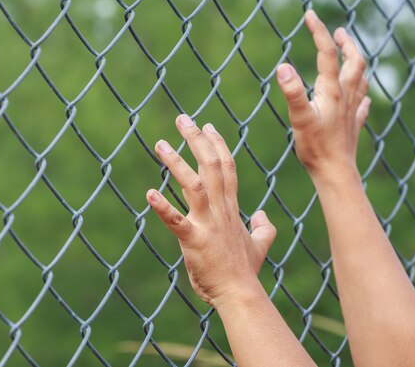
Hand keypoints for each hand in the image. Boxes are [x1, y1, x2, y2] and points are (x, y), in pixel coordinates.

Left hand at [146, 115, 276, 307]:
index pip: (227, 168)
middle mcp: (220, 210)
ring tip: (161, 144)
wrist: (240, 294)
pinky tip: (149, 193)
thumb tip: (263, 215)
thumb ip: (264, 227)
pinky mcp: (194, 240)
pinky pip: (176, 221)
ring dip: (176, 163)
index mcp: (231, 208)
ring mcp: (207, 224)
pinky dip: (163, 208)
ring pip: (194, 185)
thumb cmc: (245, 271)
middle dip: (196, 140)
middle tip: (182, 119)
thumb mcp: (261, 244)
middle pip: (211, 166)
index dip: (217, 144)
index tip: (207, 125)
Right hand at [276, 10, 370, 178]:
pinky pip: (362, 103)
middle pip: (353, 61)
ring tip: (350, 54)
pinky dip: (361, 92)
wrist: (335, 171)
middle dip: (346, 44)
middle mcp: (345, 96)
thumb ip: (292, 91)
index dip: (318, 32)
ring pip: (360, 79)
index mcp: (331, 91)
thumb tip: (283, 66)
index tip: (310, 15)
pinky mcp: (353, 125)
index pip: (326, 54)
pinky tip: (361, 95)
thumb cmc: (315, 146)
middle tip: (338, 32)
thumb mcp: (298, 117)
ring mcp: (351, 110)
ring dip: (356, 62)